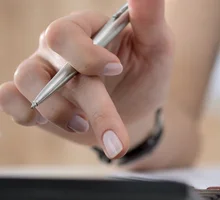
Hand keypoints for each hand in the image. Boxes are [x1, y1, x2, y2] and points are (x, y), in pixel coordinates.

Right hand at [0, 0, 172, 158]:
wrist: (136, 109)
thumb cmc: (146, 71)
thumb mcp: (157, 45)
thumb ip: (149, 18)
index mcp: (86, 28)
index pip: (66, 32)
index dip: (85, 54)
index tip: (116, 68)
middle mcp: (58, 47)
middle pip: (51, 65)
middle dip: (87, 101)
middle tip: (114, 134)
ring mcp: (43, 71)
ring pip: (26, 81)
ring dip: (56, 111)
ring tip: (84, 126)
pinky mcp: (33, 98)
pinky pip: (9, 99)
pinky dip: (22, 113)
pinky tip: (45, 122)